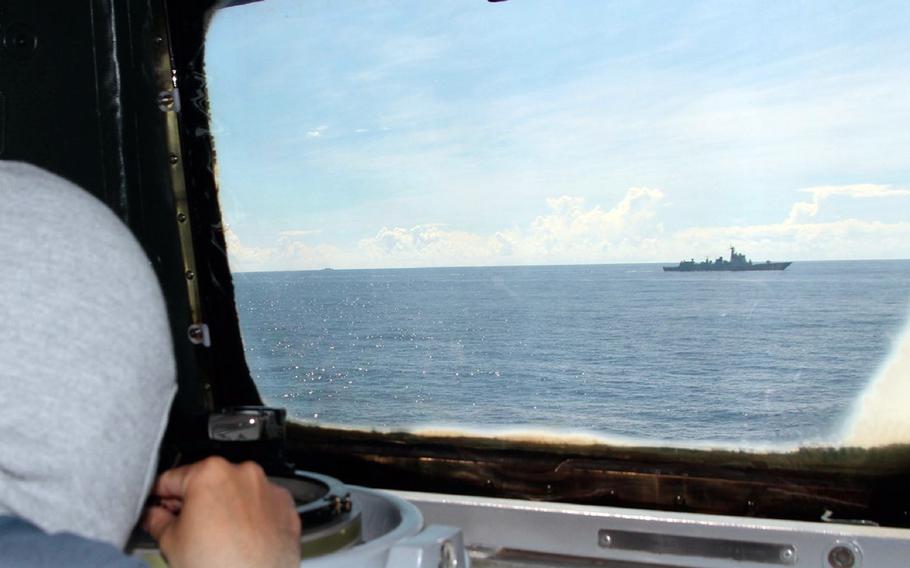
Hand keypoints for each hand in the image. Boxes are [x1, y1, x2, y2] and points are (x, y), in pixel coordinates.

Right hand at [143, 456, 300, 567]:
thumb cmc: (219, 566)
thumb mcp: (171, 542)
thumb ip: (156, 520)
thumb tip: (153, 515)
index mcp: (210, 473)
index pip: (172, 478)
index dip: (159, 495)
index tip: (157, 505)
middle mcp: (243, 473)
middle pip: (207, 482)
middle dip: (195, 502)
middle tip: (186, 528)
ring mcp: (268, 489)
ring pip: (237, 492)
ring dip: (225, 508)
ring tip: (217, 538)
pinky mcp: (286, 507)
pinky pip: (261, 505)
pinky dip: (251, 517)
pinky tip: (241, 539)